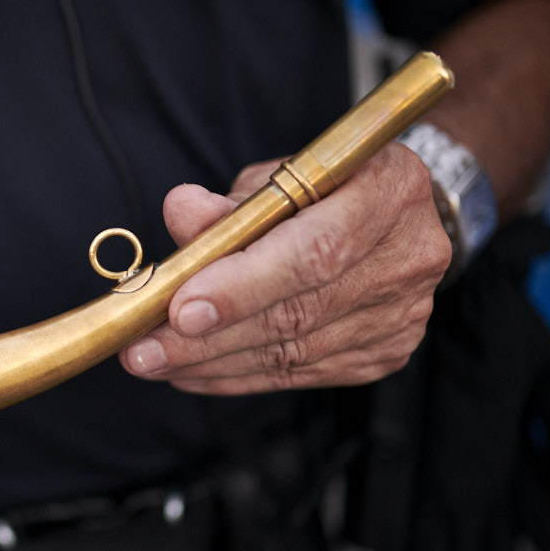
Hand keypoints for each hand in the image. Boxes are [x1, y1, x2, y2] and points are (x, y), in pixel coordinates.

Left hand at [120, 144, 449, 393]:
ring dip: (211, 362)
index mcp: (391, 190)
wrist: (397, 215)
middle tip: (141, 350)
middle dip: (207, 338)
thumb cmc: (328, 187)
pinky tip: (190, 373)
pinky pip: (298, 374)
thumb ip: (232, 202)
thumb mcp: (282, 174)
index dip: (243, 286)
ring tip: (153, 362)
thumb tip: (180, 212)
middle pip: (297, 312)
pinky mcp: (383, 354)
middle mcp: (408, 257)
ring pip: (292, 352)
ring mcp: (402, 314)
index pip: (314, 252)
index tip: (179, 309)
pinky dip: (237, 376)